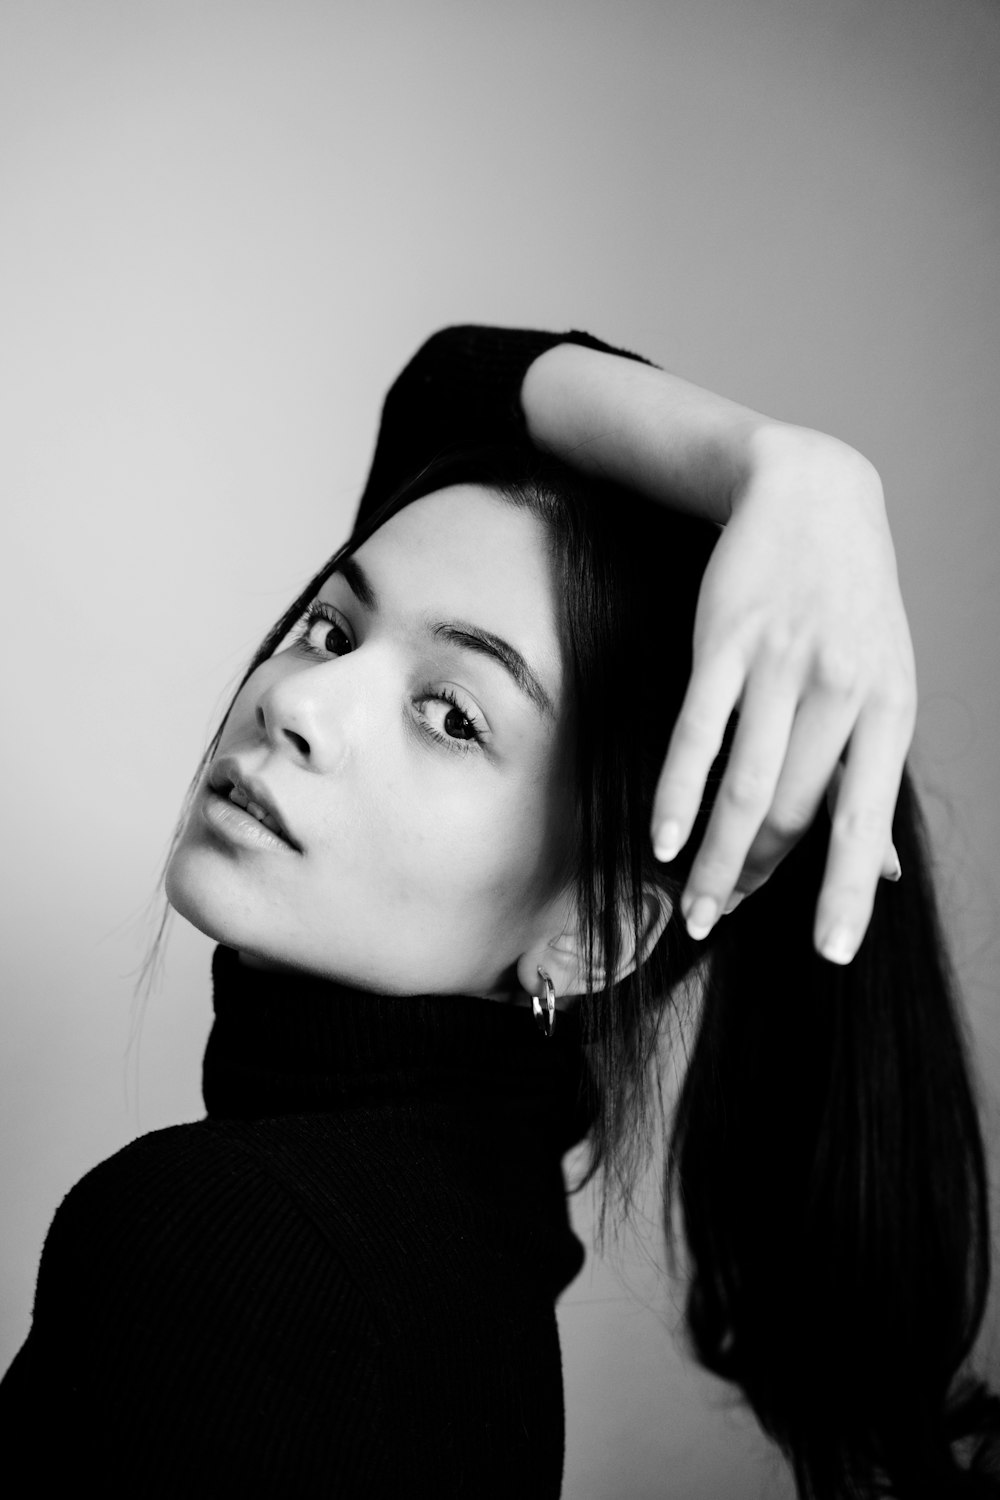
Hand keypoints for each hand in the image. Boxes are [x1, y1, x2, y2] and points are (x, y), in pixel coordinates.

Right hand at [650, 423, 915, 963]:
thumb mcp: (884, 682)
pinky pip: (698, 731)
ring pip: (745, 784)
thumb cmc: (850, 602)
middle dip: (754, 880)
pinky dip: (678, 791)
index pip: (865, 818)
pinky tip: (661, 837)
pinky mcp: (726, 640)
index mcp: (890, 708)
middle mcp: (842, 688)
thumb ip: (872, 775)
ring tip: (691, 906)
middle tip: (716, 923)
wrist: (811, 493)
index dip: (847, 890)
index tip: (829, 952)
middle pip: (794, 812)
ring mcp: (783, 662)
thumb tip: (882, 871)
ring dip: (713, 855)